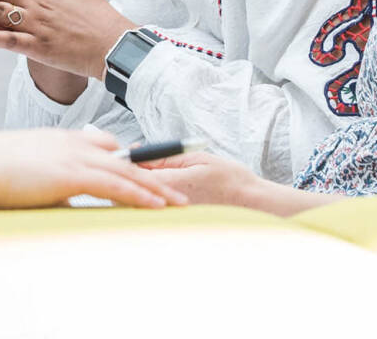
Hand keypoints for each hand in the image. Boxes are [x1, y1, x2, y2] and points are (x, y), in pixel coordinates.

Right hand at [0, 128, 187, 210]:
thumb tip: (64, 201)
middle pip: (124, 157)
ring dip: (155, 188)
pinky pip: (115, 185)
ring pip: (127, 172)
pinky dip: (138, 195)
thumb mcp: (28, 174)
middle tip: (174, 188)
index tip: (146, 170)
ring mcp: (75, 156)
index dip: (129, 159)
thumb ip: (51, 184)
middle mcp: (74, 143)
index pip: (105, 145)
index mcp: (62, 139)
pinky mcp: (72, 174)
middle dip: (152, 173)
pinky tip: (156, 205)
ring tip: (177, 201)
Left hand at [140, 154, 334, 217]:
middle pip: (132, 194)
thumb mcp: (196, 158)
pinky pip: (154, 213)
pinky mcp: (177, 224)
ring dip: (138, 190)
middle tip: (133, 165)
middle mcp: (169, 206)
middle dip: (127, 179)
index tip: (127, 153)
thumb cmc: (229, 178)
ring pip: (140, 205)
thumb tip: (137, 152)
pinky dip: (150, 201)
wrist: (252, 203)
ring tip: (146, 179)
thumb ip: (164, 158)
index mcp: (172, 185)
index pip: (134, 175)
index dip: (125, 162)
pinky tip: (159, 193)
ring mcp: (172, 218)